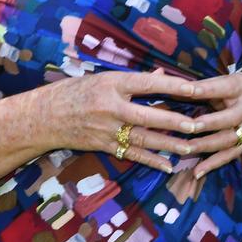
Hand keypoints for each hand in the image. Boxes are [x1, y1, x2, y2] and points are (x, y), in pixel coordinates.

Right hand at [31, 69, 205, 172]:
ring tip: (190, 148)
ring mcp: (107, 128)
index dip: (173, 86)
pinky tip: (167, 166)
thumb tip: (159, 75)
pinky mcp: (103, 145)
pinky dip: (150, 161)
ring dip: (168, 145)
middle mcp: (111, 106)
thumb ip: (132, 80)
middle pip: (149, 116)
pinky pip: (131, 154)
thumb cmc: (74, 91)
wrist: (44, 116)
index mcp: (112, 83)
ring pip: (143, 139)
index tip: (195, 89)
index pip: (148, 84)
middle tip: (198, 126)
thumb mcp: (101, 78)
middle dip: (175, 122)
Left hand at [177, 74, 241, 178]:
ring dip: (206, 145)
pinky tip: (197, 171)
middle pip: (226, 118)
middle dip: (207, 123)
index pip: (221, 87)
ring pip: (226, 140)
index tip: (185, 89)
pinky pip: (229, 155)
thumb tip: (181, 89)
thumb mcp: (235, 80)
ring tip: (186, 149)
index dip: (204, 89)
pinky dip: (213, 164)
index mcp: (239, 89)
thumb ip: (212, 86)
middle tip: (188, 126)